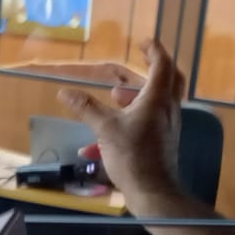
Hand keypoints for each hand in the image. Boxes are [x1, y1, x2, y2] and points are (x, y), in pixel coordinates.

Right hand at [57, 39, 183, 198]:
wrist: (153, 193)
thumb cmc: (132, 156)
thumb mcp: (105, 129)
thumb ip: (87, 107)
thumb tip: (64, 91)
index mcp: (157, 99)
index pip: (162, 65)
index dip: (154, 50)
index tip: (144, 42)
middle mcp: (167, 109)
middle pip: (170, 79)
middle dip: (154, 67)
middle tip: (139, 60)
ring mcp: (167, 126)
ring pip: (157, 100)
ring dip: (138, 94)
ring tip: (114, 95)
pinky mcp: (162, 141)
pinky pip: (148, 122)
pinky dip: (130, 119)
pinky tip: (102, 137)